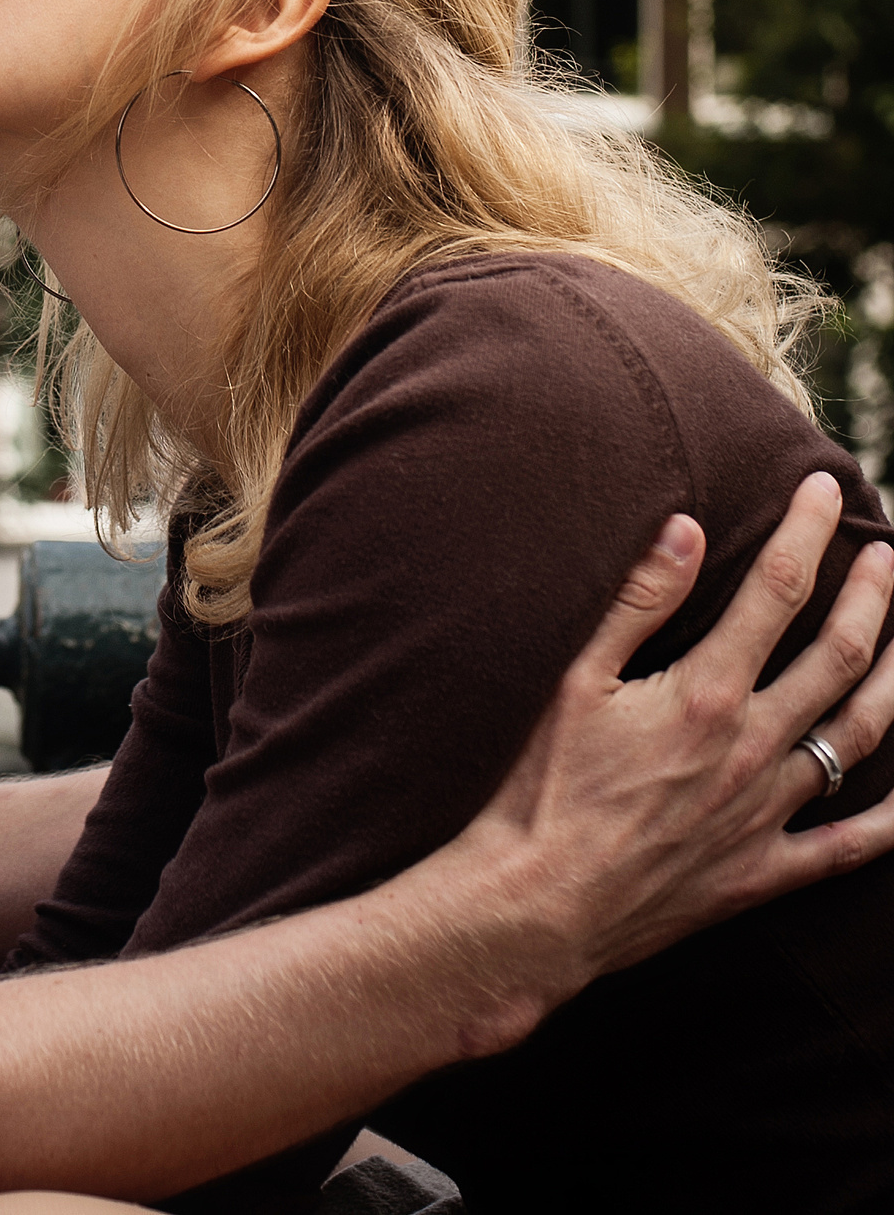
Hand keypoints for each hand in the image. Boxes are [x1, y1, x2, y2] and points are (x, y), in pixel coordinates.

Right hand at [474, 469, 893, 996]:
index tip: (826, 489)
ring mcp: (766, 814)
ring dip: (892, 681)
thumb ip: (638, 601)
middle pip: (836, 657)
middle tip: (887, 554)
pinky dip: (892, 822)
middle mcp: (752, 749)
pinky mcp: (763, 873)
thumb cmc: (544, 787)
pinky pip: (848, 847)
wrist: (537, 906)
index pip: (776, 592)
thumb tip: (687, 529)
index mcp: (707, 693)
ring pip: (857, 738)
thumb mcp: (576, 678)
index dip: (807, 533)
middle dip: (871, 597)